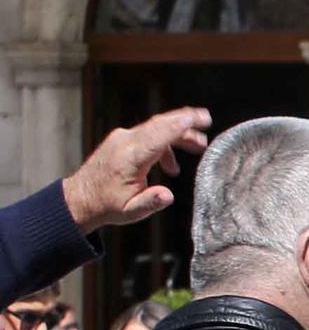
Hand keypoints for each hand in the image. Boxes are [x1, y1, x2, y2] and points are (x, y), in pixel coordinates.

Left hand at [61, 106, 208, 233]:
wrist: (81, 198)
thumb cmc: (107, 205)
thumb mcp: (131, 211)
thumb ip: (151, 202)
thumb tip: (168, 195)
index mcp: (130, 158)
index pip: (158, 136)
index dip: (180, 126)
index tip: (198, 118)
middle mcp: (125, 142)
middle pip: (159, 124)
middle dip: (184, 120)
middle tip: (206, 118)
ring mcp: (122, 138)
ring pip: (155, 127)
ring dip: (178, 133)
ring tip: (199, 145)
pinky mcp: (122, 140)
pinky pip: (148, 134)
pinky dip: (165, 142)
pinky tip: (171, 165)